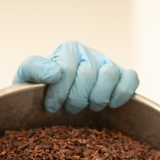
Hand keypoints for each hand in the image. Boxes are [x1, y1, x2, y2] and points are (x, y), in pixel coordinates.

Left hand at [13, 41, 138, 113]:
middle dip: (75, 99)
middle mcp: (89, 53)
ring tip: (88, 106)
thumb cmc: (41, 89)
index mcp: (67, 50)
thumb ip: (36, 68)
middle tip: (69, 108)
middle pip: (88, 75)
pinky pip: (131, 78)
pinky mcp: (124, 76)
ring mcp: (108, 64)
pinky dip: (121, 94)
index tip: (51, 107)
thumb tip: (56, 73)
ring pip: (110, 75)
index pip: (66, 70)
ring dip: (97, 98)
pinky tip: (110, 105)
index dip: (58, 94)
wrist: (57, 100)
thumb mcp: (27, 77)